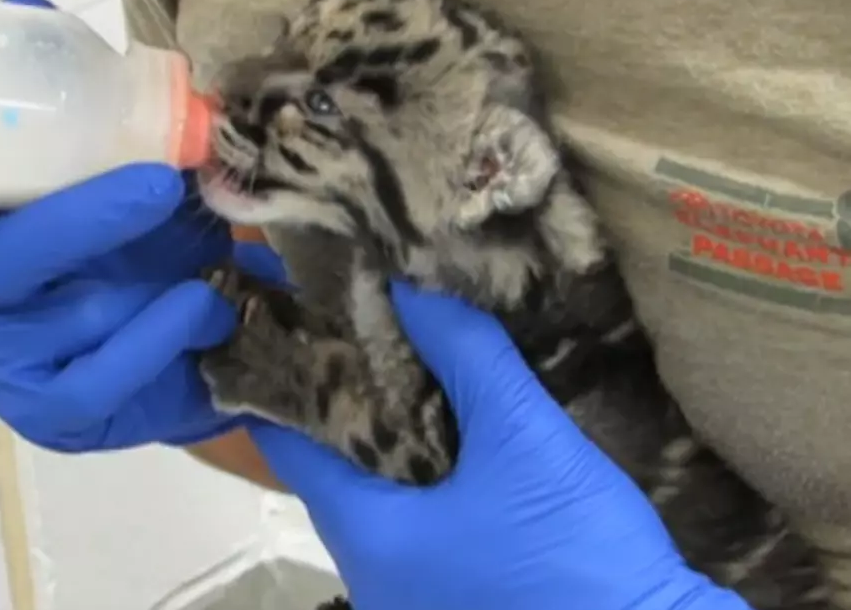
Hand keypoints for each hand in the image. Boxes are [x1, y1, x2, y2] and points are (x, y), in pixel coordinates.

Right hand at [0, 0, 249, 450]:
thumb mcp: (124, 168)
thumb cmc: (152, 243)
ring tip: (204, 261)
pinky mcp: (58, 412)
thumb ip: (83, 104)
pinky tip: (205, 310)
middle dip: (75, 220)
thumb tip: (28, 7)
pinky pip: (101, 377)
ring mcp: (13, 362)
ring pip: (58, 319)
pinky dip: (162, 335)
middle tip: (158, 182)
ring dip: (142, 283)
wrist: (203, 334)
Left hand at [251, 282, 752, 609]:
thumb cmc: (574, 551)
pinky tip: (453, 441)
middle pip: (335, 475)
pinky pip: (416, 527)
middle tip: (364, 336)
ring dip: (391, 443)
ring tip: (408, 371)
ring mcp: (411, 598)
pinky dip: (423, 479)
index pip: (292, 452)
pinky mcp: (453, 600)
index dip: (295, 387)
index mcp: (367, 538)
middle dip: (349, 408)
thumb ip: (466, 357)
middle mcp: (372, 577)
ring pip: (380, 502)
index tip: (304, 331)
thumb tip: (407, 288)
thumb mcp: (522, 440)